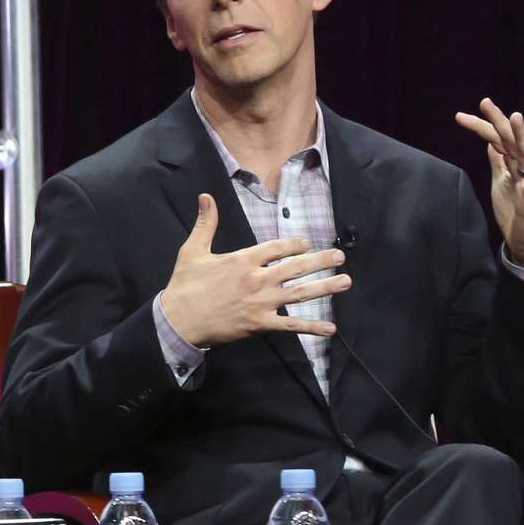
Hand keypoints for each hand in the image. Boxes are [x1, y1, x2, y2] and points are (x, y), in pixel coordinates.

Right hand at [161, 194, 350, 346]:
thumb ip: (206, 223)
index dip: (295, 244)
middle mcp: (257, 278)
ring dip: (325, 287)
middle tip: (339, 257)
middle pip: (296, 267)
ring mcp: (261, 303)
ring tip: (345, 281)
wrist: (178, 320)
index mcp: (243, 259)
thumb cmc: (185, 285)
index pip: (277, 247)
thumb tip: (206, 196)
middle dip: (320, 261)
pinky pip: (291, 326)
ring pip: (300, 293)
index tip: (307, 243)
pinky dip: (311, 327)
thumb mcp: (192, 250)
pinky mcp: (259, 324)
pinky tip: (330, 328)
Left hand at [455, 98, 523, 266]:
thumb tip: (490, 144)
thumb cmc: (515, 211)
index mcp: (511, 163)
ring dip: (521, 136)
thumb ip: (498, 162)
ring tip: (516, 117)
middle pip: (509, 139)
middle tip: (484, 101)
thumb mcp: (500, 182)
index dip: (480, 126)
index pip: (495, 138)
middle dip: (497, 120)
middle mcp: (522, 168)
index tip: (459, 115)